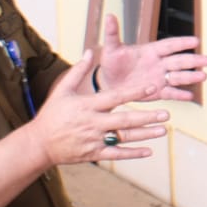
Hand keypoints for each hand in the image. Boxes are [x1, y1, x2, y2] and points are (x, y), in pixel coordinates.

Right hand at [31, 50, 169, 164]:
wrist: (40, 143)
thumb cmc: (52, 114)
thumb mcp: (62, 90)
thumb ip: (78, 71)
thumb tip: (90, 51)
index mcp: (87, 105)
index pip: (116, 97)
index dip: (135, 92)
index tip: (152, 88)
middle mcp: (93, 123)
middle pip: (125, 120)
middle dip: (147, 117)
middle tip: (166, 113)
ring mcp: (94, 140)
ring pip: (124, 138)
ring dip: (145, 134)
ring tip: (163, 130)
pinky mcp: (94, 154)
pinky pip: (117, 155)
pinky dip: (133, 153)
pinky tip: (149, 151)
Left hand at [96, 13, 206, 101]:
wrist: (109, 83)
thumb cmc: (111, 63)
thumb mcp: (111, 49)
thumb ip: (112, 33)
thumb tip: (109, 15)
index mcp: (150, 51)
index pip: (169, 45)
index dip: (182, 43)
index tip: (196, 41)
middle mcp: (158, 63)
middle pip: (178, 61)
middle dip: (192, 60)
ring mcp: (159, 78)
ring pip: (178, 77)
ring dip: (190, 76)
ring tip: (203, 76)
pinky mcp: (157, 92)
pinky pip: (170, 93)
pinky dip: (180, 94)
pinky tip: (190, 95)